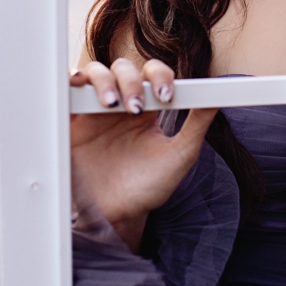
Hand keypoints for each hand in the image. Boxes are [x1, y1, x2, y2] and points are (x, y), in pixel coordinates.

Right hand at [70, 59, 216, 249]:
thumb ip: (197, 124)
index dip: (160, 76)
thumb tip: (220, 96)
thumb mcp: (180, 155)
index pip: (153, 73)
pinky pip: (65, 94)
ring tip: (111, 104)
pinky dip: (71, 84)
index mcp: (148, 107)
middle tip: (136, 109)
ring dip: (104, 81)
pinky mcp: (70, 124)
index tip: (168, 97)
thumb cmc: (150, 186)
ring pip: (95, 73)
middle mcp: (120, 104)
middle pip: (123, 69)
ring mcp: (93, 112)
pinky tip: (80, 91)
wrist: (118, 216)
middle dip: (131, 81)